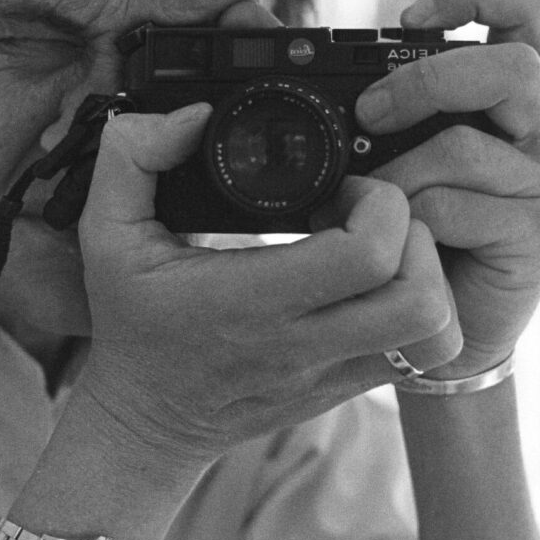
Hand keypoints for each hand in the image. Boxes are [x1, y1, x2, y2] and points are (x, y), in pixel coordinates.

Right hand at [74, 102, 461, 465]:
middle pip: (419, 294)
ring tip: (380, 251)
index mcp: (250, 299)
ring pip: (433, 331)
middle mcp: (302, 343)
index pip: (366, 255)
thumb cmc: (133, 325)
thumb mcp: (105, 233)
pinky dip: (421, 309)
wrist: (147, 421)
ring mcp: (331, 373)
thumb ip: (131, 158)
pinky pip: (421, 356)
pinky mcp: (346, 389)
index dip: (376, 203)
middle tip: (370, 216)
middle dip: (414, 233)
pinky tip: (376, 286)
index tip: (342, 188)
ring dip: (427, 275)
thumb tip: (191, 117)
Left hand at [355, 0, 539, 377]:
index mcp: (519, 107)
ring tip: (363, 204)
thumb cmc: (413, 241)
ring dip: (394, 175)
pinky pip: (457, 205)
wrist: (439, 331)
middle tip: (368, 115)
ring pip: (465, 146)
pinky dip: (408, 220)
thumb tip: (303, 67)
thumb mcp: (396, 162)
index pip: (525, 17)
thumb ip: (385, 116)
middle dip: (423, 84)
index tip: (408, 16)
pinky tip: (397, 241)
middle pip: (509, 67)